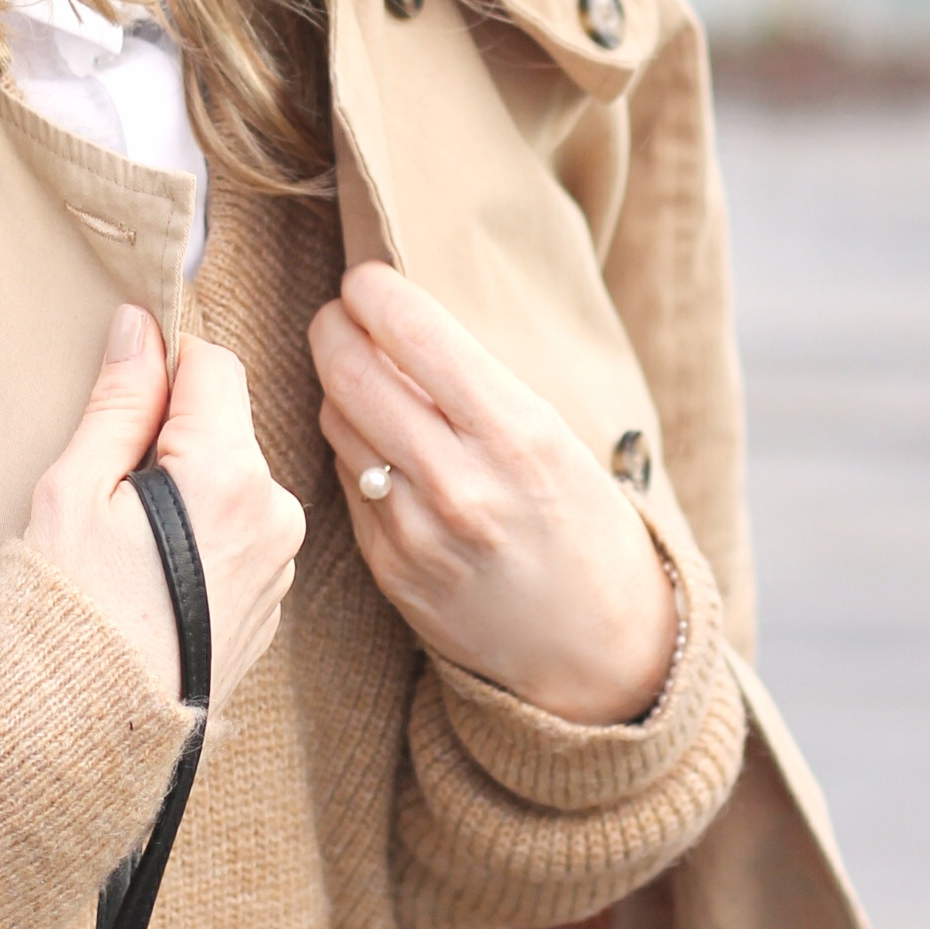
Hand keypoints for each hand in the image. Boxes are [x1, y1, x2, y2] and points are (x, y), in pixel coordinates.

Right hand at [27, 305, 305, 714]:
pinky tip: (150, 579)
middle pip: (225, 424)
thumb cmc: (66, 616)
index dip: (160, 367)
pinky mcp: (272, 600)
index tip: (115, 395)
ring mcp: (280, 562)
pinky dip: (201, 534)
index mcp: (228, 475)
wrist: (86, 744)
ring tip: (125, 545)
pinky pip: (241, 531)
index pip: (213, 366)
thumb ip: (116, 403)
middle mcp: (274, 513)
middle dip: (169, 434)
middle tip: (106, 490)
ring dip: (187, 485)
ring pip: (234, 478)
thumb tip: (140, 325)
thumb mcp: (73, 493)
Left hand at [308, 264, 677, 725]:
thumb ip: (478, 386)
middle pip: (351, 372)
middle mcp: (461, 482)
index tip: (365, 279)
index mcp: (517, 434)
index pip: (414, 333)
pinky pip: (347, 480)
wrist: (596, 649)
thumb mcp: (557, 438)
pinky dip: (355, 449)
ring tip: (362, 377)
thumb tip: (397, 321)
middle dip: (333, 327)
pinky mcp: (389, 567)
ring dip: (338, 387)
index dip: (372, 290)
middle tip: (339, 314)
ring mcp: (417, 531)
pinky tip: (380, 444)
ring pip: (337, 422)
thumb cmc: (586, 525)